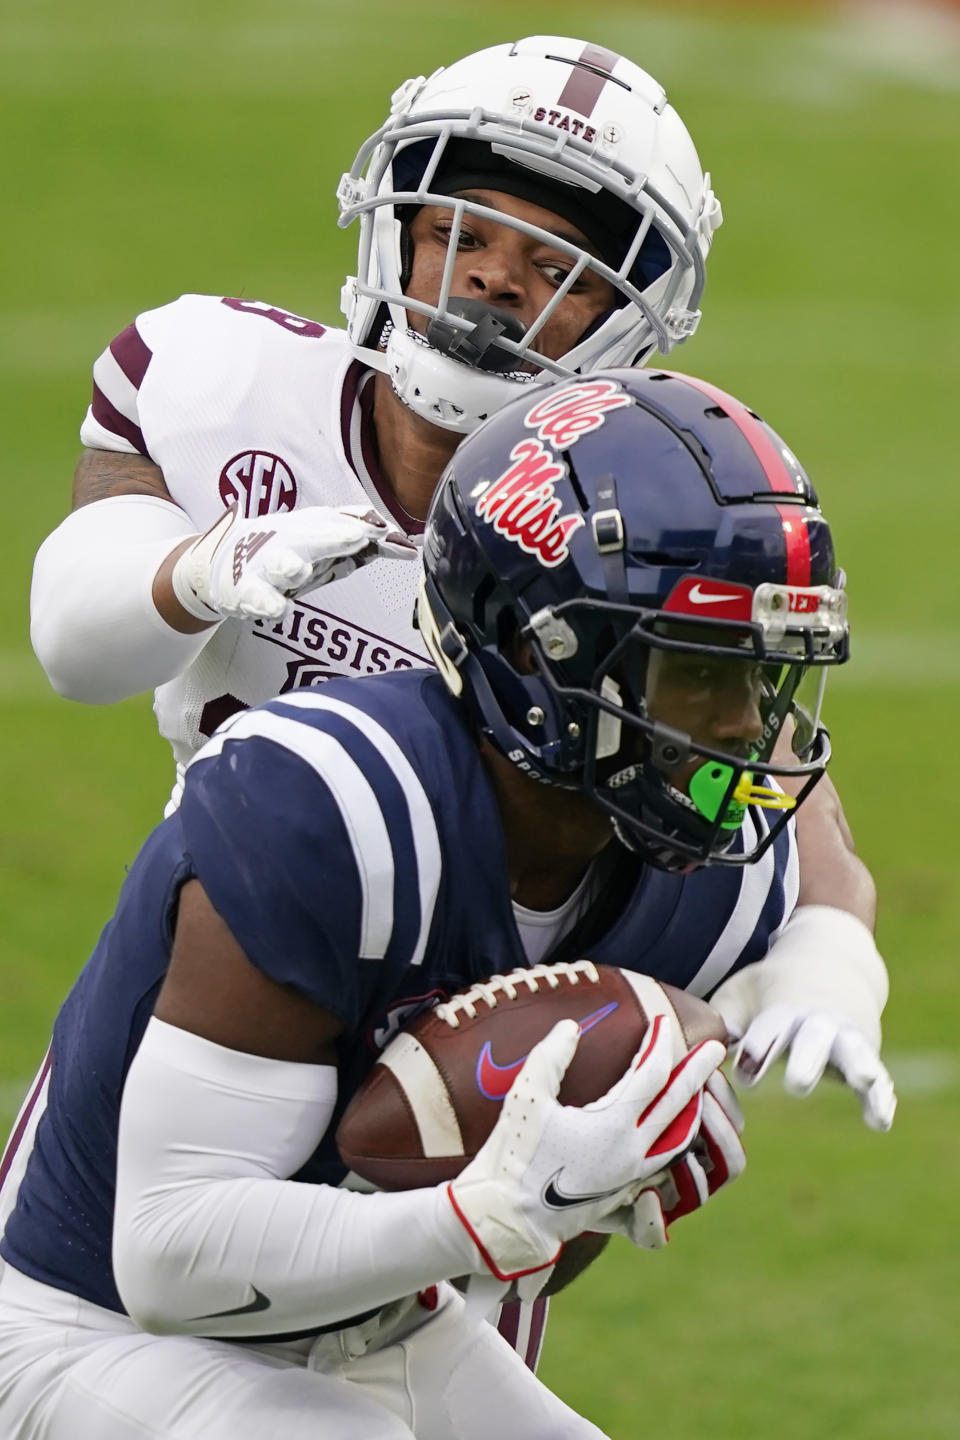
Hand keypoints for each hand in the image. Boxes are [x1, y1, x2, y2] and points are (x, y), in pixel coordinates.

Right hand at [171, 502, 415, 621]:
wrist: (218, 565)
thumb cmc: (280, 553)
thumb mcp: (318, 545)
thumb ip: (358, 545)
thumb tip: (404, 543)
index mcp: (305, 528)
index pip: (336, 523)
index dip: (362, 525)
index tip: (388, 530)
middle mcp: (285, 540)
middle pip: (309, 535)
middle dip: (332, 535)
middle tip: (358, 536)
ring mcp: (262, 564)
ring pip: (278, 562)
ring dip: (289, 564)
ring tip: (301, 569)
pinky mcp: (242, 589)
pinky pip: (255, 596)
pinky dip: (266, 602)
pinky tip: (279, 609)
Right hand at [448, 1012, 725, 1291]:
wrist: (506, 1218)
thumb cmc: (513, 1155)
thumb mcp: (526, 1096)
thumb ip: (551, 1056)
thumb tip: (571, 1027)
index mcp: (613, 1126)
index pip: (652, 1075)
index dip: (659, 1044)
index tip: (663, 1020)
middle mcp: (632, 1153)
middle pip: (678, 1105)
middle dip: (696, 1073)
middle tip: (715, 1049)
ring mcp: (630, 1178)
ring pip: (678, 1139)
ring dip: (691, 1109)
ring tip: (698, 1089)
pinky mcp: (622, 1195)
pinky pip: (664, 1164)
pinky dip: (674, 1140)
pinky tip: (671, 1132)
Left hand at [710, 906, 896, 1132]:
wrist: (828, 963)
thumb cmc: (768, 989)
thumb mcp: (740, 994)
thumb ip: (720, 1020)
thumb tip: (691, 1047)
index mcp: (783, 1009)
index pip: (770, 1027)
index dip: (758, 1046)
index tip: (743, 1067)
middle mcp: (817, 1023)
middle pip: (814, 1040)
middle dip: (807, 1060)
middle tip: (797, 1083)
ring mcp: (847, 1039)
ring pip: (854, 1053)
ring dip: (858, 1068)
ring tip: (864, 1082)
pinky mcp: (866, 1057)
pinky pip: (879, 1078)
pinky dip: (881, 1097)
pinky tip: (881, 1122)